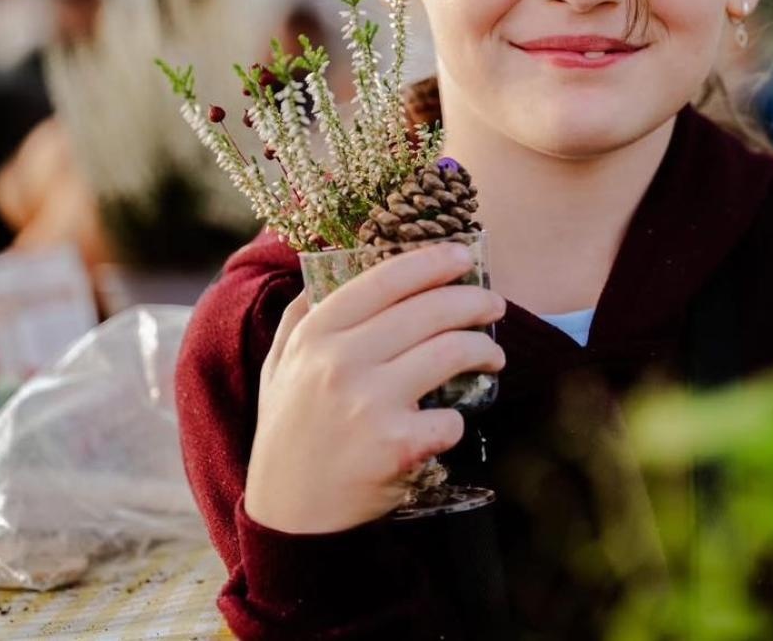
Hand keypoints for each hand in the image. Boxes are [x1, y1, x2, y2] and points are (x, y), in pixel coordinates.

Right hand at [244, 242, 506, 533]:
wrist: (287, 517)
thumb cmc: (288, 434)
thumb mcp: (278, 367)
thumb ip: (301, 316)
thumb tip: (329, 262)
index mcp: (315, 335)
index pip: (386, 278)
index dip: (432, 261)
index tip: (462, 256)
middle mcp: (341, 361)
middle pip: (432, 310)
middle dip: (476, 302)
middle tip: (493, 306)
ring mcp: (370, 403)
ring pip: (453, 352)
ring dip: (485, 350)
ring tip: (491, 357)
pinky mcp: (396, 446)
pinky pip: (452, 417)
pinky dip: (458, 421)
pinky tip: (449, 423)